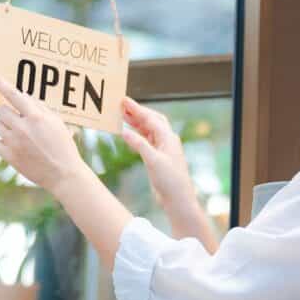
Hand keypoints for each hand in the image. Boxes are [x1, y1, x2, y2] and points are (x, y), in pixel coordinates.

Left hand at [0, 70, 89, 194]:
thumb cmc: (63, 146)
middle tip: (18, 119)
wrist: (63, 174)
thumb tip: (23, 97)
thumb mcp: (57, 123)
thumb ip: (40, 108)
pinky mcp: (9, 156)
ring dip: (6, 127)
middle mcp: (23, 128)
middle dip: (7, 112)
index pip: (14, 94)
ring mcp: (14, 142)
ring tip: (21, 135)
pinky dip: (5, 143)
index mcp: (36, 117)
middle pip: (1, 110)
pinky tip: (18, 148)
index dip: (0, 82)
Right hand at [120, 98, 199, 220]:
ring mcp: (163, 148)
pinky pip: (147, 141)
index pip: (151, 118)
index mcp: (168, 138)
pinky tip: (128, 133)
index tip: (124, 101)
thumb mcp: (153, 161)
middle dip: (137, 112)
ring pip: (149, 130)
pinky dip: (137, 135)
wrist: (178, 199)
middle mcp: (167, 140)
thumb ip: (139, 145)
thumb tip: (124, 131)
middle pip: (151, 120)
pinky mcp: (158, 157)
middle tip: (122, 105)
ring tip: (122, 115)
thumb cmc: (170, 180)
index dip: (137, 109)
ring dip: (136, 122)